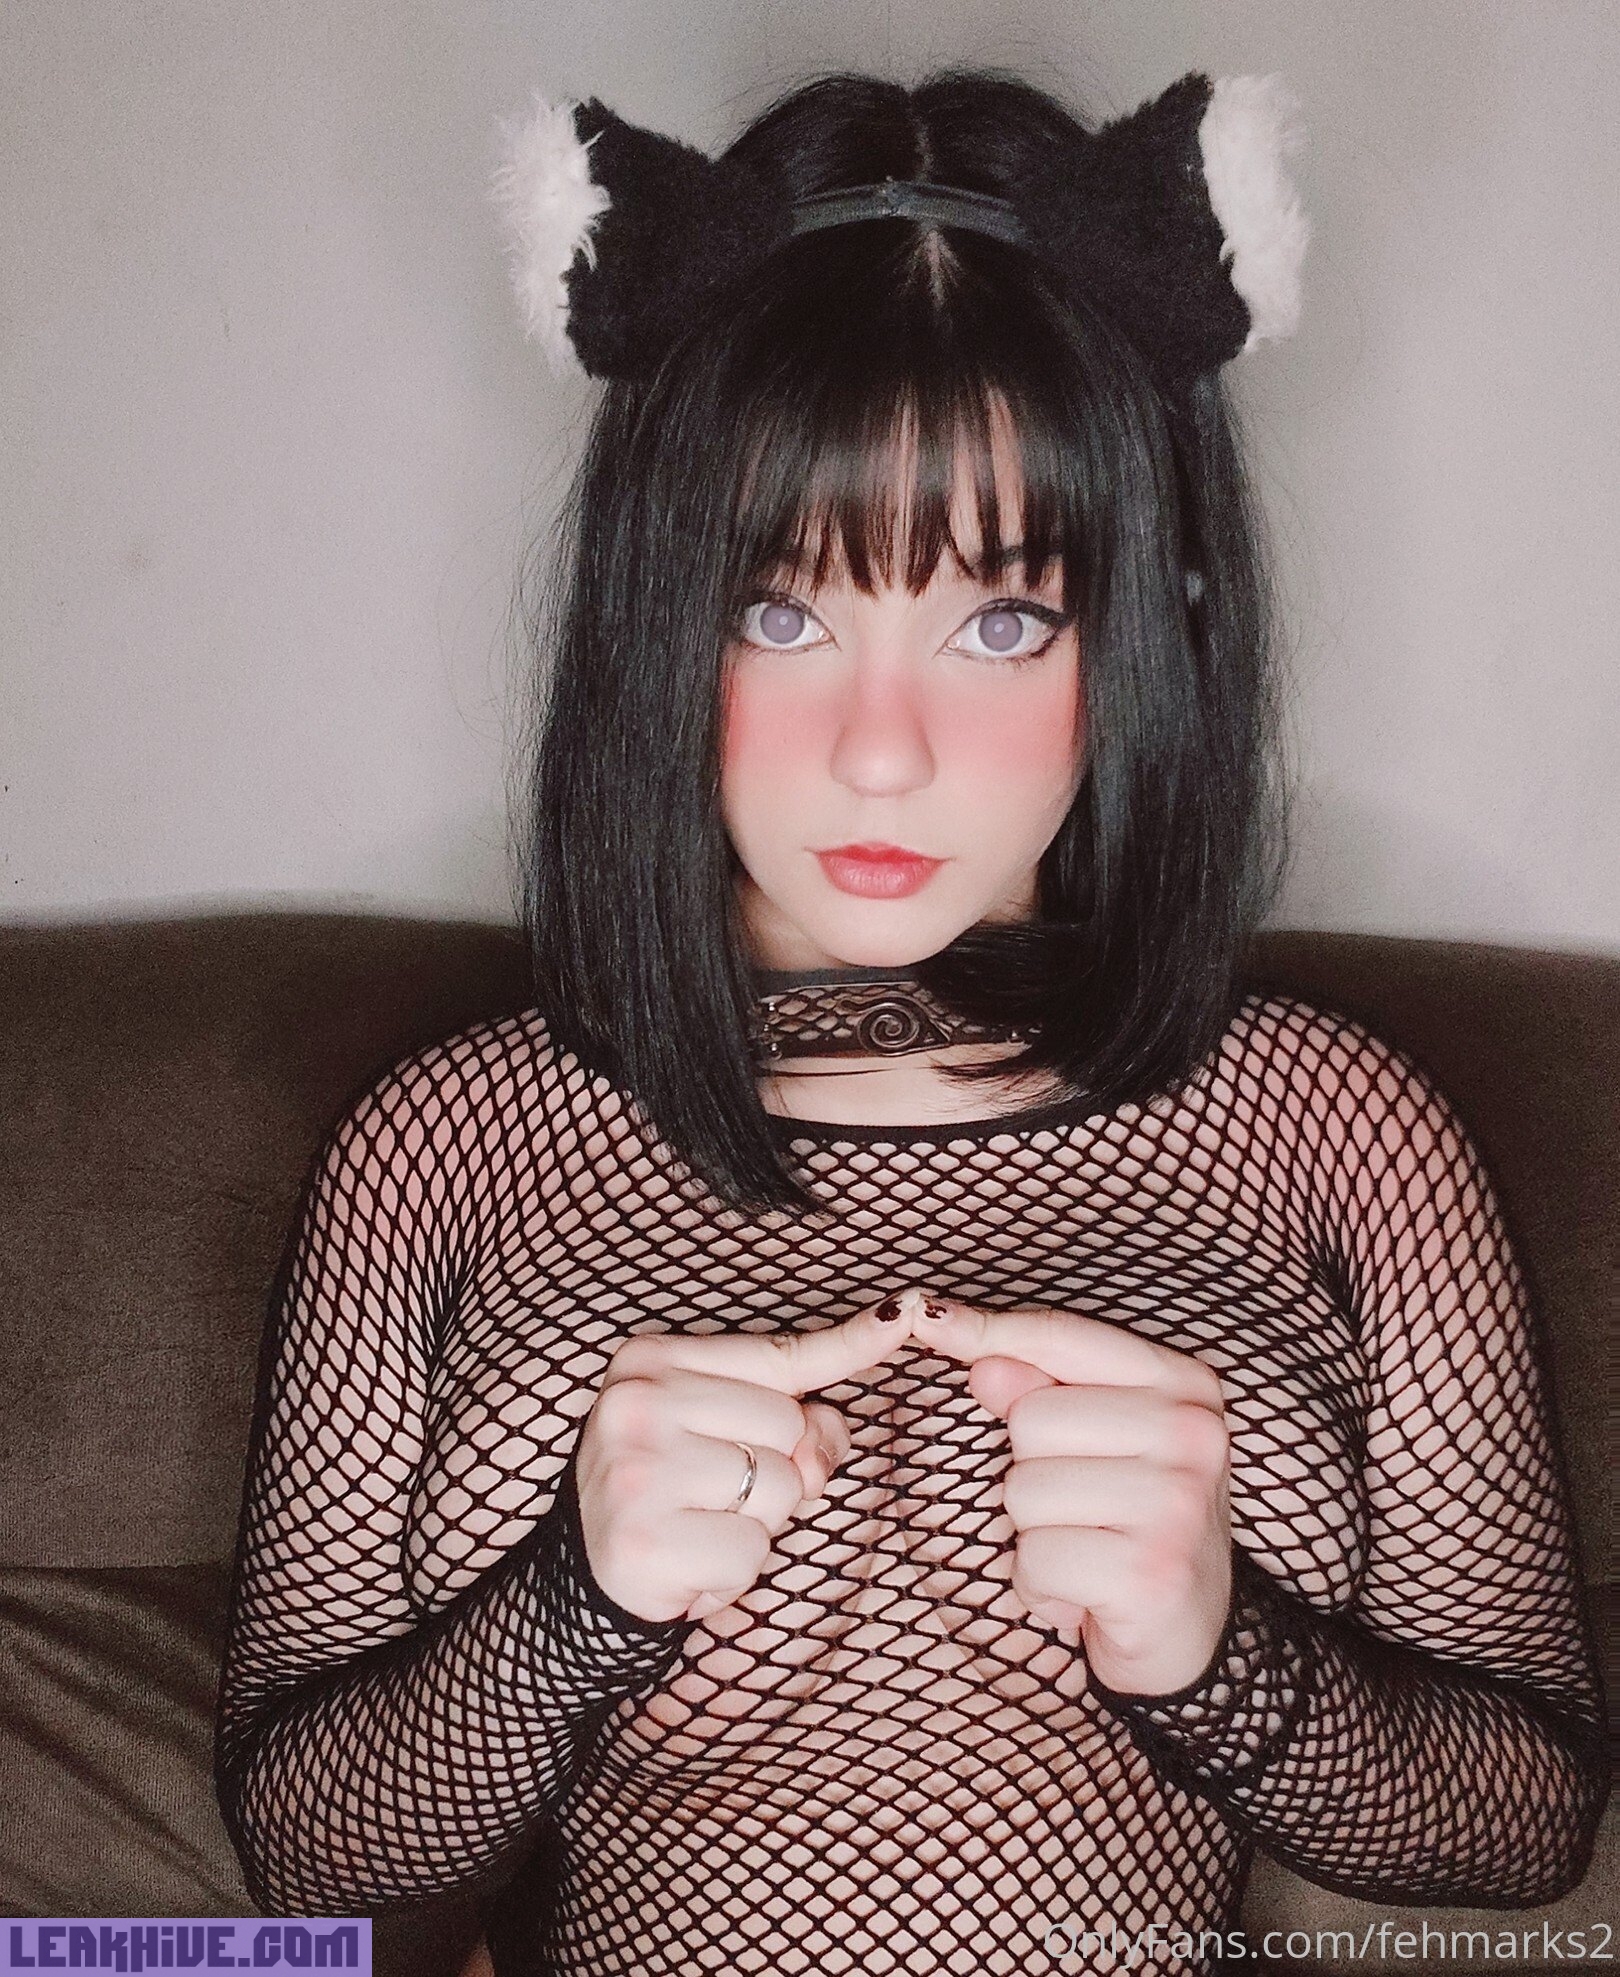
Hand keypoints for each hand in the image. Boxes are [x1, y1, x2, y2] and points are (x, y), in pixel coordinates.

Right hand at [576, 1288, 924, 1623]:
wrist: (586, 1573)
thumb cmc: (666, 1489)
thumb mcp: (716, 1427)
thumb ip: (785, 1413)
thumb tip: (828, 1432)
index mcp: (652, 1360)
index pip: (776, 1355)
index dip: (847, 1344)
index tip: (900, 1314)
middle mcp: (639, 1403)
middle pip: (790, 1428)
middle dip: (776, 1472)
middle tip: (715, 1494)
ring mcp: (639, 1470)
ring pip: (781, 1490)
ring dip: (756, 1526)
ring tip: (700, 1526)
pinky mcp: (646, 1540)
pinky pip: (752, 1553)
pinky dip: (733, 1575)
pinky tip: (689, 1565)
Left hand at [917, 1296, 1232, 1695]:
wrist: (1189, 1638)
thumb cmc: (1132, 1525)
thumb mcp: (1096, 1443)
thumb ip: (1039, 1389)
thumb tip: (980, 1360)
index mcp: (1184, 1384)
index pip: (1062, 1335)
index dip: (990, 1331)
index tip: (932, 1319)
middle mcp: (1193, 1432)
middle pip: (1030, 1419)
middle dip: (1032, 1472)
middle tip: (1086, 1511)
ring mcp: (1177, 1502)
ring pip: (1024, 1491)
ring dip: (1034, 1535)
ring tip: (1087, 1551)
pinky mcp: (1150, 1572)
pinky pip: (1034, 1558)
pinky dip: (1040, 1586)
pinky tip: (1085, 1595)